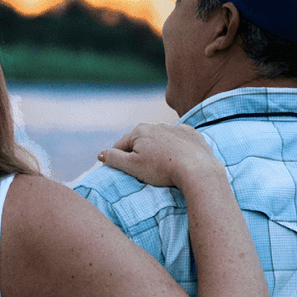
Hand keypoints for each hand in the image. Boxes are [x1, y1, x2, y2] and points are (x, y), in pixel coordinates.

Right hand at [98, 123, 221, 187]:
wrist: (197, 169)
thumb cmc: (162, 169)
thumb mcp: (132, 166)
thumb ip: (113, 158)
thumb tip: (100, 154)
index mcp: (139, 131)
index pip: (121, 145)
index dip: (118, 159)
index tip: (121, 171)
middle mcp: (157, 125)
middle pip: (141, 141)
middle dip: (139, 153)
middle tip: (143, 171)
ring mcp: (176, 128)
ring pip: (160, 140)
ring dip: (157, 150)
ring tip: (162, 167)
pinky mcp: (192, 135)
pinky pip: (179, 141)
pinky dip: (177, 148)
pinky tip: (179, 160)